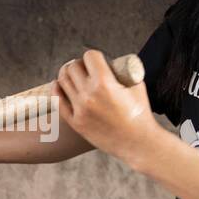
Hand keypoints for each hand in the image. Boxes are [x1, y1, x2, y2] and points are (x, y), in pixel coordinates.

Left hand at [53, 50, 162, 169]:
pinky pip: (58, 101)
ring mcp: (80, 110)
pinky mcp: (75, 122)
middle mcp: (89, 95)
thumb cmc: (140, 113)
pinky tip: (59, 85)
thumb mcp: (136, 85)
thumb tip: (112, 60)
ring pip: (62, 81)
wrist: (138, 143)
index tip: (96, 60)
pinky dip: (57, 90)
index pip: (89, 56)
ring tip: (72, 74)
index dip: (93, 56)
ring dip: (66, 74)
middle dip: (79, 64)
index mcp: (105, 83)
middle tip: (84, 67)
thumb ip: (123, 70)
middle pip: (73, 67)